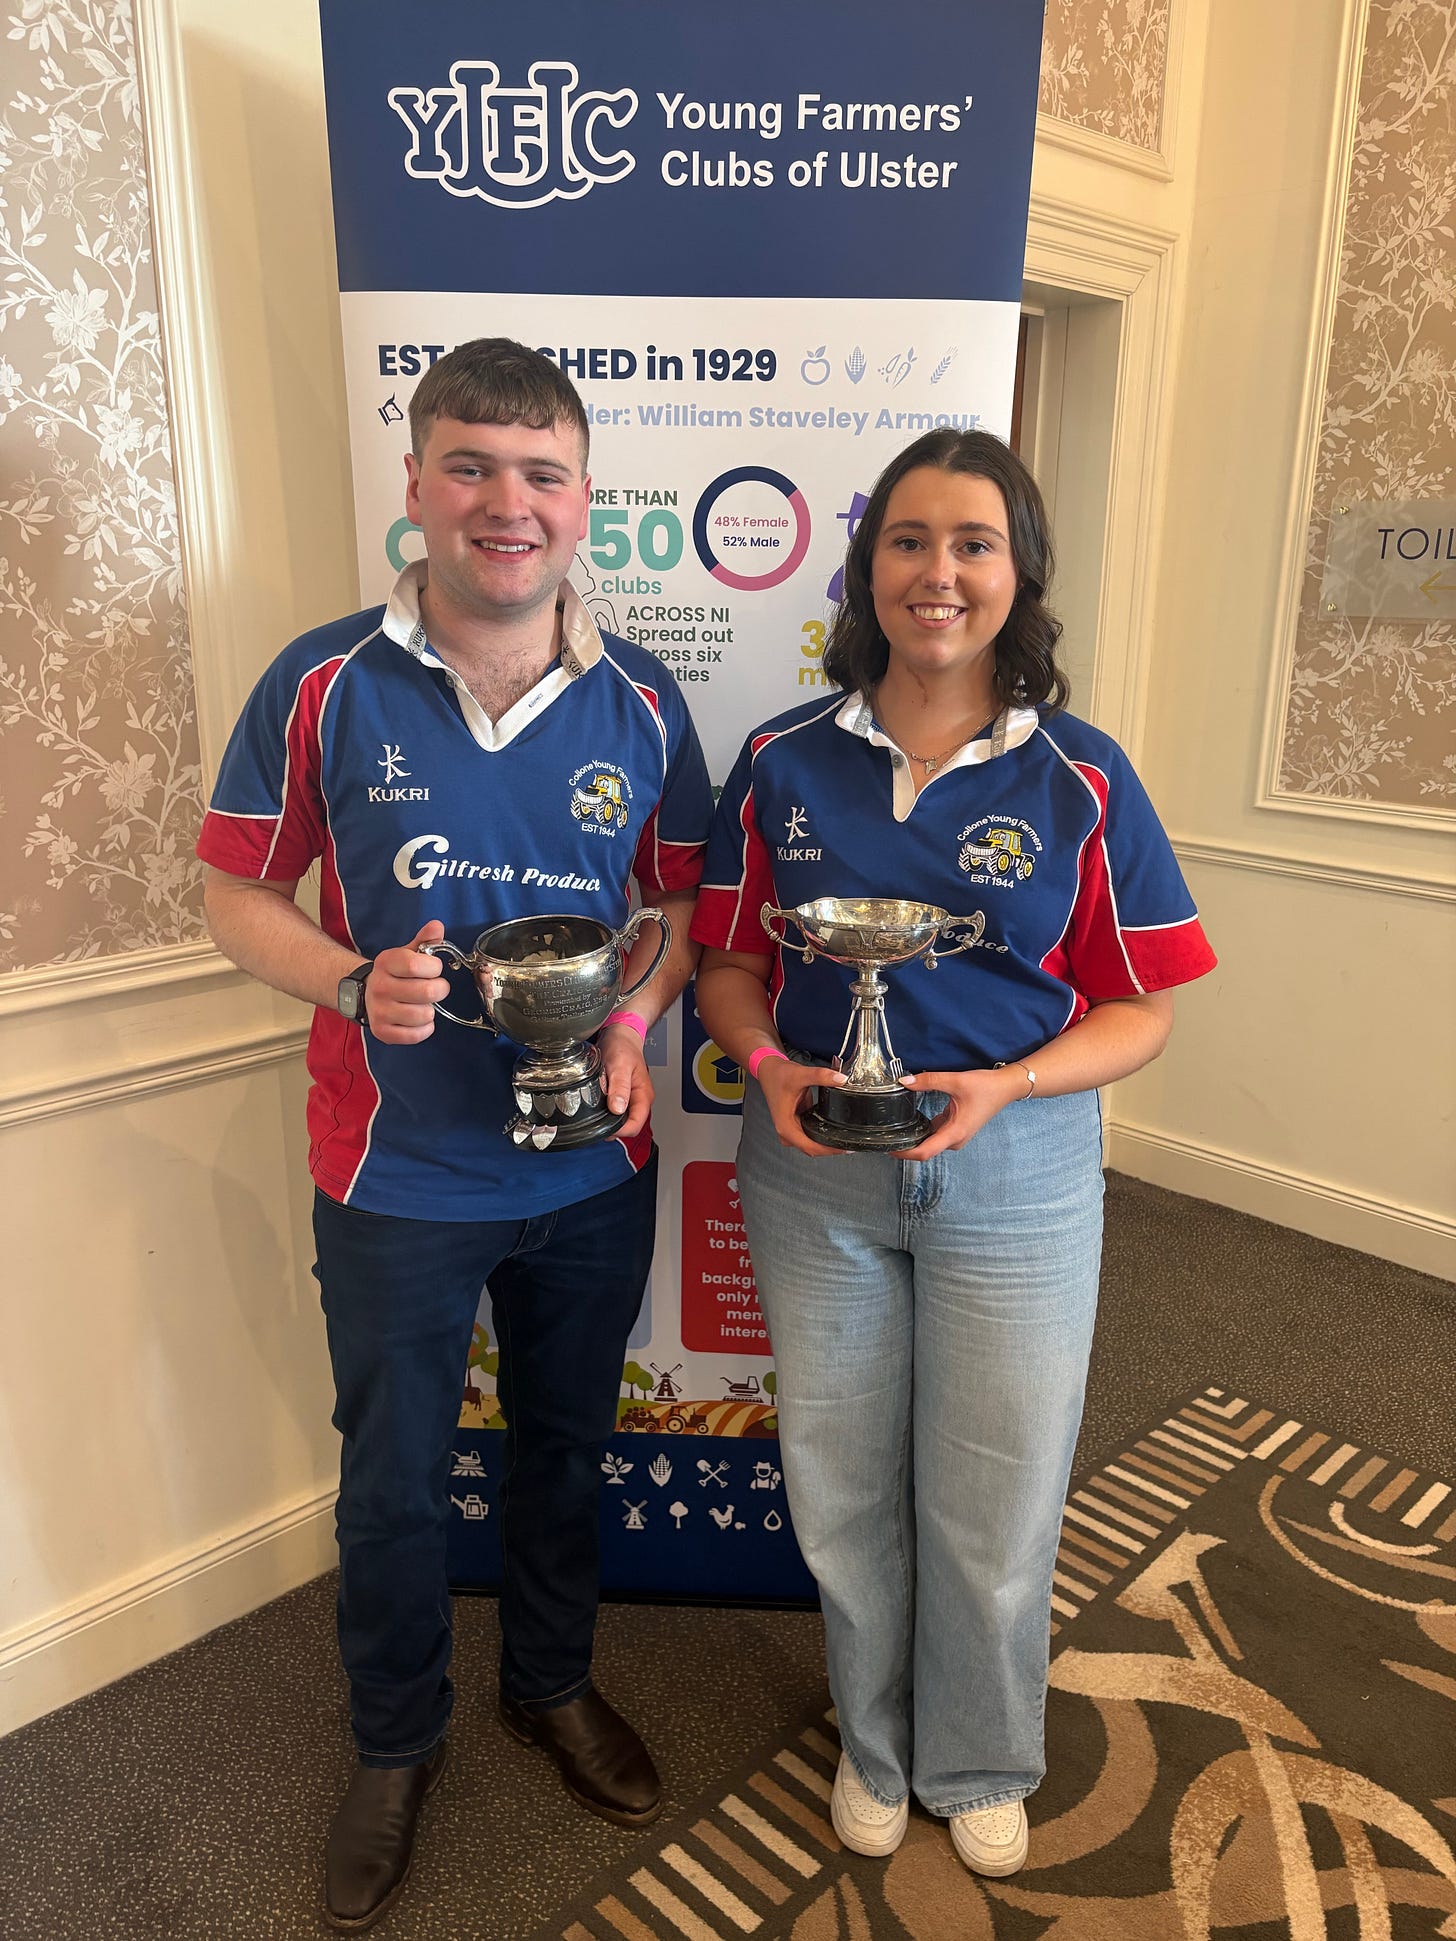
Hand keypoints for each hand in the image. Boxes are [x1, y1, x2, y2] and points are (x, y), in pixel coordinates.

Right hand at [365, 919, 451, 1043]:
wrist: (366, 994)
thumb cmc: (395, 973)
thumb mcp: (407, 953)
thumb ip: (425, 940)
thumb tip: (437, 926)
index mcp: (385, 962)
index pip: (415, 964)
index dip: (434, 967)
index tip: (434, 969)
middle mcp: (379, 987)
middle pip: (426, 991)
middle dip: (440, 989)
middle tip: (436, 988)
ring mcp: (379, 1011)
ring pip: (423, 1015)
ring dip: (430, 1010)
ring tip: (424, 1004)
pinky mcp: (382, 1032)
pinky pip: (416, 1035)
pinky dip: (424, 1029)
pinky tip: (419, 1020)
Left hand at [598, 1023, 653, 1139]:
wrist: (620, 1035)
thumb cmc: (622, 1046)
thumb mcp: (619, 1065)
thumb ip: (619, 1087)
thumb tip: (617, 1109)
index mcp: (643, 1096)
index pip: (635, 1125)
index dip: (619, 1131)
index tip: (603, 1127)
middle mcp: (638, 1100)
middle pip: (627, 1126)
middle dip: (611, 1128)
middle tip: (593, 1120)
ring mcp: (630, 1099)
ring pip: (619, 1121)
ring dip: (606, 1120)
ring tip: (593, 1111)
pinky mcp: (621, 1096)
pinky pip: (613, 1112)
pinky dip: (603, 1112)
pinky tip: (595, 1105)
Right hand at [755, 1052, 849, 1156]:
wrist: (769, 1070)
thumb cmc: (778, 1076)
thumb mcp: (800, 1075)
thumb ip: (821, 1076)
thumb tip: (840, 1080)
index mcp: (785, 1126)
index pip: (810, 1147)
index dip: (829, 1150)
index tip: (845, 1148)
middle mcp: (787, 1131)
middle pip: (812, 1149)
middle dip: (830, 1148)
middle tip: (849, 1141)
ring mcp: (791, 1129)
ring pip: (812, 1144)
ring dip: (826, 1142)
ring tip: (844, 1135)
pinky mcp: (796, 1124)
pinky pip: (811, 1135)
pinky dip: (822, 1134)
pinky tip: (833, 1128)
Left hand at [891, 1066, 1023, 1158]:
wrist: (1005, 1087)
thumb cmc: (986, 1087)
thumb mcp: (955, 1080)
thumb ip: (928, 1081)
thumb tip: (904, 1081)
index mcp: (955, 1133)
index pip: (925, 1152)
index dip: (905, 1153)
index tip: (889, 1148)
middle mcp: (955, 1139)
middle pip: (925, 1150)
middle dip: (906, 1146)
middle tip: (885, 1136)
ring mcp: (956, 1135)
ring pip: (930, 1142)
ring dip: (914, 1138)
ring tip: (894, 1129)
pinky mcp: (956, 1129)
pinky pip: (935, 1134)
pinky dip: (923, 1130)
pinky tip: (911, 1121)